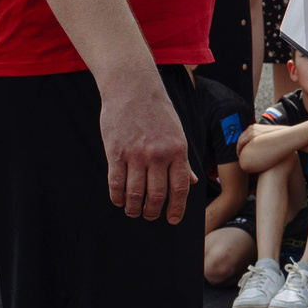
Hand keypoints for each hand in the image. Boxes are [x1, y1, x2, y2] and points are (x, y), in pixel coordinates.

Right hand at [100, 72, 195, 222]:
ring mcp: (135, 154)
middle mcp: (158, 155)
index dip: (176, 209)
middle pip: (156, 195)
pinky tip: (119, 201)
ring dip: (134, 208)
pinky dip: (117, 196)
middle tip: (149, 216)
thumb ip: (182, 160)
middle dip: (153, 212)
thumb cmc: (158, 111)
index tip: (172, 220)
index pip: (179, 188)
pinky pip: (116, 182)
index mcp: (178, 151)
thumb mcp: (178, 134)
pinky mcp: (115, 152)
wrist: (133, 88)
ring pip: (135, 193)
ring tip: (134, 212)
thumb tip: (192, 182)